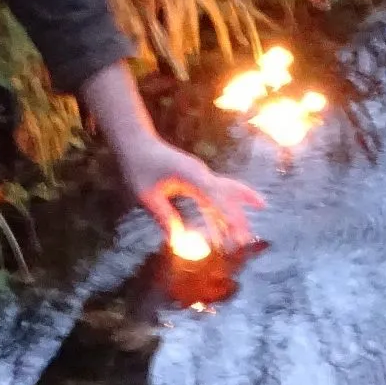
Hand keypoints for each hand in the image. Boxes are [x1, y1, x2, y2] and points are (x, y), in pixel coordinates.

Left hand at [113, 131, 265, 250]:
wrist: (138, 142)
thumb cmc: (140, 166)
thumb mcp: (147, 195)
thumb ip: (164, 217)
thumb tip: (177, 242)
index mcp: (191, 174)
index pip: (216, 196)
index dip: (227, 215)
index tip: (236, 232)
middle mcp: (201, 173)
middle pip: (229, 194)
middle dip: (239, 216)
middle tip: (247, 238)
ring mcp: (201, 175)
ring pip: (226, 195)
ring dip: (233, 215)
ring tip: (243, 237)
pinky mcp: (197, 179)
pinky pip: (213, 198)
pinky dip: (219, 214)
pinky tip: (219, 232)